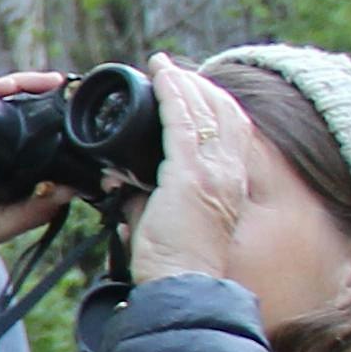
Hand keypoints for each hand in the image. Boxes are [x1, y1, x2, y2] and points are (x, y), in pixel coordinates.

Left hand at [125, 54, 256, 284]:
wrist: (182, 284)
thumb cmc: (173, 263)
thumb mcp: (166, 221)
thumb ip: (146, 200)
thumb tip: (119, 190)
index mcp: (230, 183)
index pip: (231, 130)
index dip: (214, 104)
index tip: (192, 89)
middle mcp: (229, 172)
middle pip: (224, 113)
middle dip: (200, 87)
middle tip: (173, 72)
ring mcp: (213, 172)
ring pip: (205, 110)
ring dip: (184, 83)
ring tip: (164, 68)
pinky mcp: (189, 173)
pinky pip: (182, 120)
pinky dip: (172, 93)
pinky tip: (161, 75)